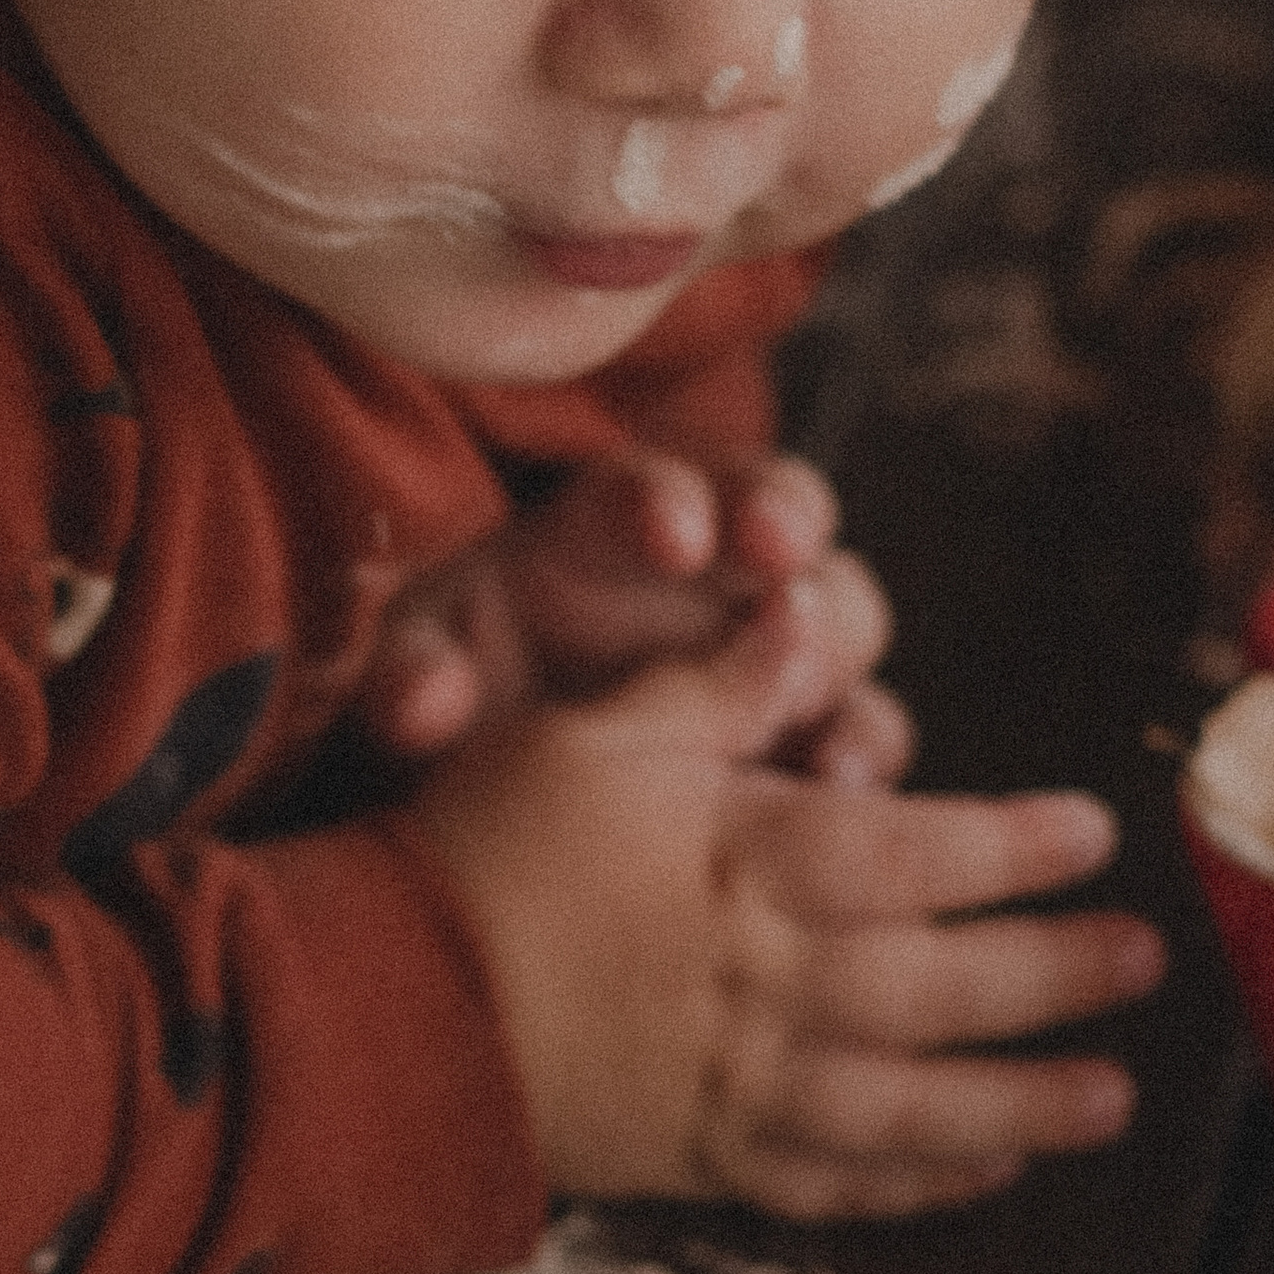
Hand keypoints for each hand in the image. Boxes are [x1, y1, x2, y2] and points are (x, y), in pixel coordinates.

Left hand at [362, 446, 911, 784]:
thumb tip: (422, 702)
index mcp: (606, 528)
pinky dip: (861, 749)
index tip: (673, 535)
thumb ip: (412, 674)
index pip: (650, 486)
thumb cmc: (458, 684)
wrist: (500, 776)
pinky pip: (860, 723)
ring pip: (840, 611)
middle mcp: (709, 566)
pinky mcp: (806, 730)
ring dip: (836, 644)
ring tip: (810, 679)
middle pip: (780, 512)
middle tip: (782, 562)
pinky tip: (845, 787)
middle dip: (784, 527)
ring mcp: (770, 645)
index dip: (665, 500)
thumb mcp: (418, 670)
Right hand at [405, 587, 1160, 1221]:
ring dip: (1018, 1104)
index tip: (1091, 834)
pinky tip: (975, 1175)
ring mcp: (735, 1083)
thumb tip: (805, 612)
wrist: (380, 1007)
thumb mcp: (591, 730)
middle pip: (943, 984)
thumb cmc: (479, 850)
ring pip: (911, 1103)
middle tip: (1142, 964)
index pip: (919, 851)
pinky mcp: (694, 1155)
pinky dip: (910, 1184)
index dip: (1015, 844)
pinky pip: (827, 1182)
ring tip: (1108, 1101)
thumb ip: (710, 685)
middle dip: (1053, 975)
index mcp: (751, 863)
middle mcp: (767, 982)